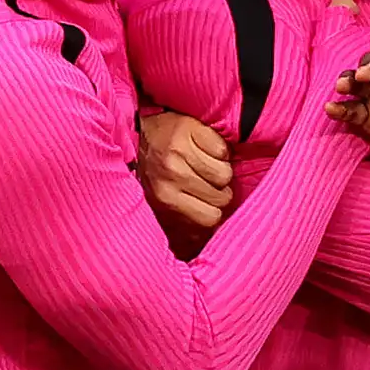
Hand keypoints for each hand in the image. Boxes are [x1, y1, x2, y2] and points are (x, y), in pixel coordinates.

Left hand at [136, 106, 233, 249]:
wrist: (143, 129)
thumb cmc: (156, 167)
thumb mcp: (160, 197)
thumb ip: (182, 217)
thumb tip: (206, 240)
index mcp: (164, 196)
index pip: (210, 217)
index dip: (214, 209)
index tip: (208, 200)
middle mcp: (171, 173)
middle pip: (222, 196)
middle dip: (219, 189)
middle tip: (204, 178)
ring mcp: (180, 150)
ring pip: (225, 173)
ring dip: (220, 168)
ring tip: (203, 162)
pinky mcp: (190, 129)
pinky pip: (222, 150)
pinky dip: (218, 149)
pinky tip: (203, 146)